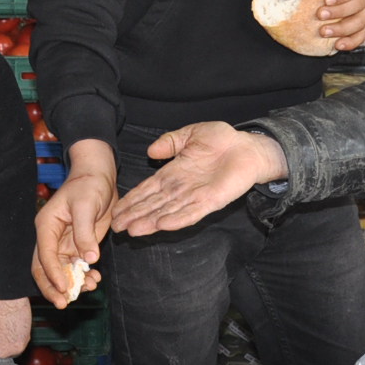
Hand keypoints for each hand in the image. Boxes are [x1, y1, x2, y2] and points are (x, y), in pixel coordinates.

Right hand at [32, 139, 113, 308]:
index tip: (65, 288)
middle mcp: (51, 237)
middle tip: (64, 303)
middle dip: (54, 287)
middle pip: (44, 268)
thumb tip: (89, 260)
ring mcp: (63, 243)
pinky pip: (75, 268)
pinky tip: (95, 280)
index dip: (53, 274)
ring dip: (72, 284)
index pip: (45, 255)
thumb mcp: (87, 206)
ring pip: (61, 271)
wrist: (99, 177)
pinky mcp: (77, 246)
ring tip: (90, 288)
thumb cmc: (89, 185)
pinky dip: (83, 277)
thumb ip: (85, 233)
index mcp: (46, 225)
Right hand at [112, 123, 287, 234]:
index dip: (132, 200)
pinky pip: (192, 212)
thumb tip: (151, 151)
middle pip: (153, 204)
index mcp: (174, 173)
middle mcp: (182, 188)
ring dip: (150, 221)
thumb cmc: (222, 140)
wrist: (248, 147)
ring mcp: (196, 196)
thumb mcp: (190, 134)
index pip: (148, 190)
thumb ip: (170, 142)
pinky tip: (162, 226)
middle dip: (134, 215)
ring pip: (168, 212)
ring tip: (132, 230)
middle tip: (115, 227)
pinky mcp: (211, 201)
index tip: (116, 211)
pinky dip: (177, 219)